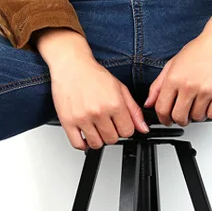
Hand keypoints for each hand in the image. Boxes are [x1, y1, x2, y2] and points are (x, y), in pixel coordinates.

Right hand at [35, 28, 148, 149]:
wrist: (71, 66)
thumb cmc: (94, 76)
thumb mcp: (120, 89)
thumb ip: (134, 110)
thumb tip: (143, 128)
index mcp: (114, 104)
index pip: (127, 131)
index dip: (125, 129)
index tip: (119, 124)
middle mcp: (98, 112)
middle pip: (112, 139)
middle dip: (112, 133)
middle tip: (106, 123)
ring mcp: (82, 118)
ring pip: (96, 144)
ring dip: (98, 139)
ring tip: (96, 128)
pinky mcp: (68, 121)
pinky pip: (78, 144)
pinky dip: (83, 144)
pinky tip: (86, 135)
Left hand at [145, 7, 211, 125]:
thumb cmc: (200, 49)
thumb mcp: (173, 64)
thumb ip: (158, 85)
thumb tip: (148, 103)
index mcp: (174, 78)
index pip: (162, 108)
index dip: (163, 119)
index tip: (167, 120)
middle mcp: (189, 85)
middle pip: (179, 117)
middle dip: (180, 120)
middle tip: (183, 117)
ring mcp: (206, 90)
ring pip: (197, 117)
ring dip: (196, 116)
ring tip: (198, 106)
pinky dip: (210, 113)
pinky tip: (209, 104)